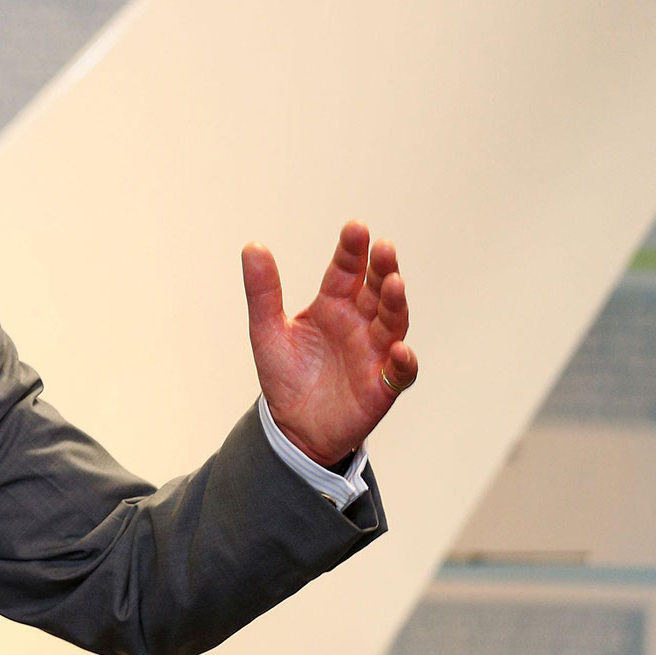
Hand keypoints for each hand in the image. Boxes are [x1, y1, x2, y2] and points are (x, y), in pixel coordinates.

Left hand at [240, 221, 417, 466]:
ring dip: (396, 304)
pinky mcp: (381, 386)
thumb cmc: (285, 375)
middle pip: (376, 291)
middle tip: (384, 248)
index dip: (352, 251)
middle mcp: (358, 324)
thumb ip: (263, 291)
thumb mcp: (266, 330)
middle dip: (382, 269)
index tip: (355, 228)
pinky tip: (399, 349)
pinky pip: (399, 372)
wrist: (291, 427)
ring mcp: (373, 353)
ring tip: (394, 284)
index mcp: (332, 306)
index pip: (346, 272)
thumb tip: (252, 246)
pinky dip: (403, 361)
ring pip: (393, 323)